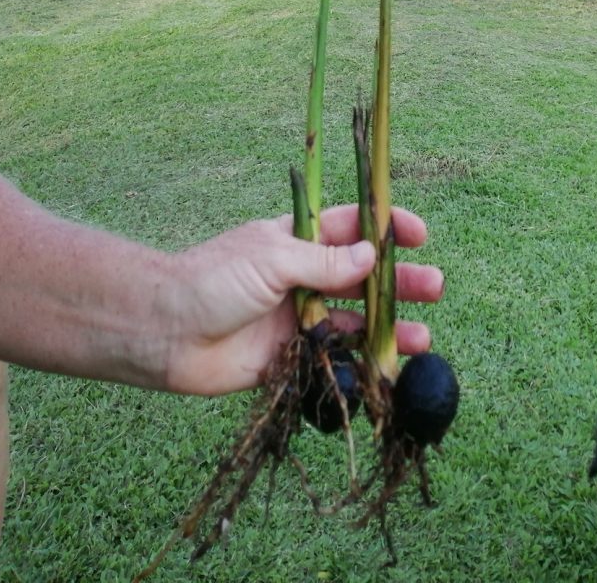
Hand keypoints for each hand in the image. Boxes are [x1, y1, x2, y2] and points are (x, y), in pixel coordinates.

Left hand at [162, 205, 442, 394]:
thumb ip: (326, 261)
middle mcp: (302, 276)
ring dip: (388, 325)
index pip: (351, 228)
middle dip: (399, 281)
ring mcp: (298, 317)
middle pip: (362, 276)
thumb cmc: (212, 280)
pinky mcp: (290, 356)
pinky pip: (333, 357)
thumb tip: (373, 255)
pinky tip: (386, 368)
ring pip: (354, 319)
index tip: (418, 234)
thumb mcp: (273, 259)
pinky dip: (360, 362)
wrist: (163, 332)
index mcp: (297, 241)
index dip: (385, 228)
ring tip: (423, 336)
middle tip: (434, 288)